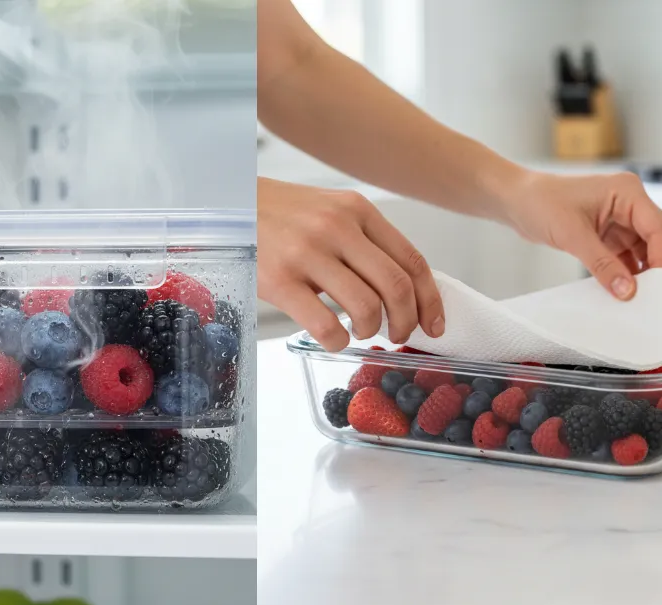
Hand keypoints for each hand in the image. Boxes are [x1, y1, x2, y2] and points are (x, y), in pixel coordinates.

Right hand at [258, 177, 444, 349]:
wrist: (228, 205)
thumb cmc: (280, 216)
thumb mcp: (329, 212)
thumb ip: (363, 241)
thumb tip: (398, 289)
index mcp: (357, 210)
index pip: (411, 260)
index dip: (430, 300)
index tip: (434, 324)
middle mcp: (338, 228)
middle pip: (396, 287)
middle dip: (406, 323)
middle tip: (399, 337)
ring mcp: (308, 254)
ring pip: (366, 308)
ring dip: (372, 332)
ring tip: (361, 333)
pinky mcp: (281, 281)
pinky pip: (326, 325)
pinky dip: (339, 342)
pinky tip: (334, 337)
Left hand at [503, 169, 661, 299]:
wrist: (520, 202)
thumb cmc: (542, 204)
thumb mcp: (573, 236)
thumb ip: (602, 264)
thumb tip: (626, 291)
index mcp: (628, 192)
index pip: (658, 228)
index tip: (660, 288)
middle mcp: (631, 203)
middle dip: (661, 265)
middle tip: (654, 296)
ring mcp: (623, 219)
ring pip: (649, 250)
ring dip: (646, 272)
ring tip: (639, 298)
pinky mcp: (612, 235)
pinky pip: (630, 257)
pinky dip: (630, 273)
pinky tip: (624, 290)